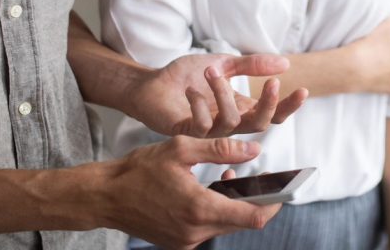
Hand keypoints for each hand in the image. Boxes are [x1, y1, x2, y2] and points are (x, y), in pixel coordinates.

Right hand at [100, 136, 278, 249]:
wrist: (106, 196)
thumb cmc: (140, 169)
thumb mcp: (181, 148)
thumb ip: (220, 148)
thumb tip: (254, 149)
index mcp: (198, 208)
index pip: (252, 216)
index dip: (273, 203)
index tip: (283, 186)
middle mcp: (195, 231)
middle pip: (242, 221)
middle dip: (255, 199)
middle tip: (262, 176)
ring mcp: (186, 242)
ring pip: (225, 224)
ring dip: (233, 203)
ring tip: (228, 175)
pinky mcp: (179, 244)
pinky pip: (208, 228)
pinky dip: (215, 210)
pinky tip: (209, 188)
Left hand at [130, 53, 307, 138]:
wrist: (151, 83)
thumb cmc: (185, 75)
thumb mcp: (222, 63)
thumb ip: (251, 64)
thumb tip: (284, 62)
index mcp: (240, 107)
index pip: (272, 115)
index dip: (288, 107)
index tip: (303, 90)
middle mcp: (229, 123)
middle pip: (259, 125)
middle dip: (269, 105)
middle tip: (272, 82)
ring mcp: (210, 132)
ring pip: (231, 121)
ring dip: (223, 93)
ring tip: (210, 71)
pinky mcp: (189, 134)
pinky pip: (203, 125)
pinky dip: (199, 103)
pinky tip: (191, 90)